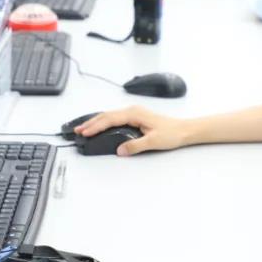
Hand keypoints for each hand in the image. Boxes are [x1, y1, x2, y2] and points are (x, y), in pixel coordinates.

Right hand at [74, 106, 192, 155]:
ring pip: (110, 116)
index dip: (96, 126)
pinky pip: (115, 118)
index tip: (85, 132)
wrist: (184, 130)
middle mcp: (132, 111)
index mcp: (134, 114)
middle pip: (106, 115)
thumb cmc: (172, 133)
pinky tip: (100, 127)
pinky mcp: (135, 118)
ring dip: (96, 122)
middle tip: (77, 130)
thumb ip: (135, 146)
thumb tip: (120, 149)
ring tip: (84, 129)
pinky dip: (104, 123)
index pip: (110, 119)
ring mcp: (134, 114)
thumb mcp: (153, 141)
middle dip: (91, 123)